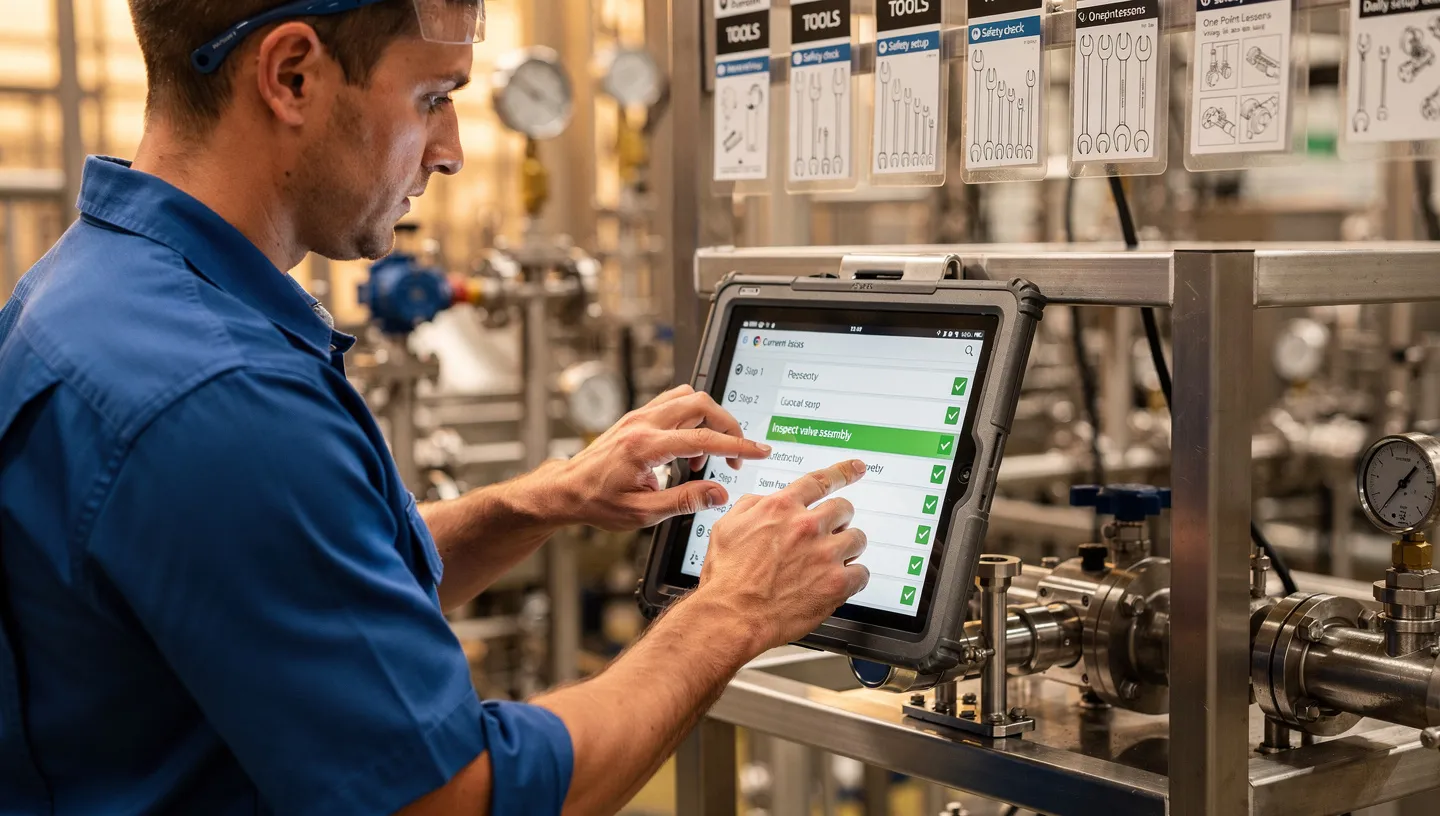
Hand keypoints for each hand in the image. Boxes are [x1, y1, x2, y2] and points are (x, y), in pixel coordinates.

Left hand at [551, 385, 771, 531]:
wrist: (568, 489)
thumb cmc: (598, 502)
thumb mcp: (643, 513)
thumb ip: (684, 501)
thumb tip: (719, 493)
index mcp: (645, 447)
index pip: (702, 439)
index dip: (736, 445)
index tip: (758, 451)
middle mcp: (643, 424)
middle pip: (700, 404)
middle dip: (728, 426)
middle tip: (735, 456)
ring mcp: (640, 416)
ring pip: (689, 397)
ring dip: (709, 420)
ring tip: (705, 458)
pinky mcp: (638, 416)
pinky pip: (675, 402)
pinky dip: (692, 419)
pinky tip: (688, 448)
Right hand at [696, 460, 870, 653]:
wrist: (732, 616)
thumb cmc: (726, 578)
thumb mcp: (726, 528)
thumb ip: (750, 506)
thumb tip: (764, 500)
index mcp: (780, 508)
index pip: (820, 480)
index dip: (843, 472)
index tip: (856, 468)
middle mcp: (806, 526)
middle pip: (844, 509)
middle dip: (839, 520)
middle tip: (830, 533)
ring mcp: (825, 554)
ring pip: (857, 539)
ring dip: (847, 548)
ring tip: (831, 561)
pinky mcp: (837, 583)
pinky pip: (862, 573)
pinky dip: (854, 578)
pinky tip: (838, 582)